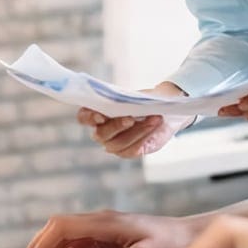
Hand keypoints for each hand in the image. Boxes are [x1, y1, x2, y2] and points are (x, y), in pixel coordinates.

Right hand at [17, 211, 203, 247]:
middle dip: (38, 244)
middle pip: (58, 225)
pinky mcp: (108, 232)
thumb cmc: (172, 244)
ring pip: (65, 231)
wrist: (189, 234)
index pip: (63, 226)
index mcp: (107, 221)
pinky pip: (77, 239)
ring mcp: (104, 224)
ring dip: (47, 247)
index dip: (43, 244)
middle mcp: (102, 219)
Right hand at [79, 82, 193, 157]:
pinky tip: (154, 125)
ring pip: (117, 144)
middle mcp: (102, 130)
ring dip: (137, 131)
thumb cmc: (144, 101)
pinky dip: (144, 137)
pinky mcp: (128, 151)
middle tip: (131, 118)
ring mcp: (114, 143)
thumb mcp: (136, 96)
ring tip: (154, 118)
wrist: (163, 111)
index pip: (83, 117)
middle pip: (100, 134)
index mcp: (98, 113)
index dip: (89, 118)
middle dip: (116, 126)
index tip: (101, 116)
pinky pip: (132, 150)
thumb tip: (127, 101)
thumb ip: (128, 99)